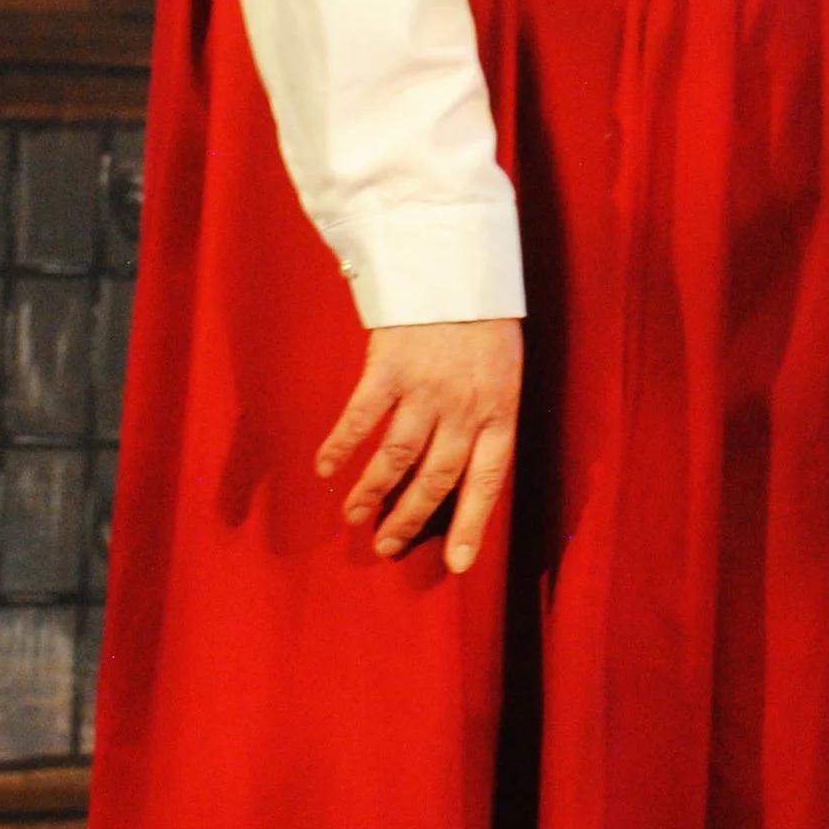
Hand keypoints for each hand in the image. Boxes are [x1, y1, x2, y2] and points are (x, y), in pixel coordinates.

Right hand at [317, 316, 522, 575]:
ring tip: (351, 518)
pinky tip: (325, 469)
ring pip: (394, 458)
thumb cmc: (484, 321)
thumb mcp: (503, 370)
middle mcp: (465, 407)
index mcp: (499, 410)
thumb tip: (463, 469)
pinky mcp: (390, 367)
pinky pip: (360, 418)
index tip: (455, 565)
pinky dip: (340, 447)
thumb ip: (486, 416)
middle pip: (434, 479)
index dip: (470, 524)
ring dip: (369, 493)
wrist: (459, 263)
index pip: (487, 480)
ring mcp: (426, 388)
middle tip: (385, 547)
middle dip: (407, 519)